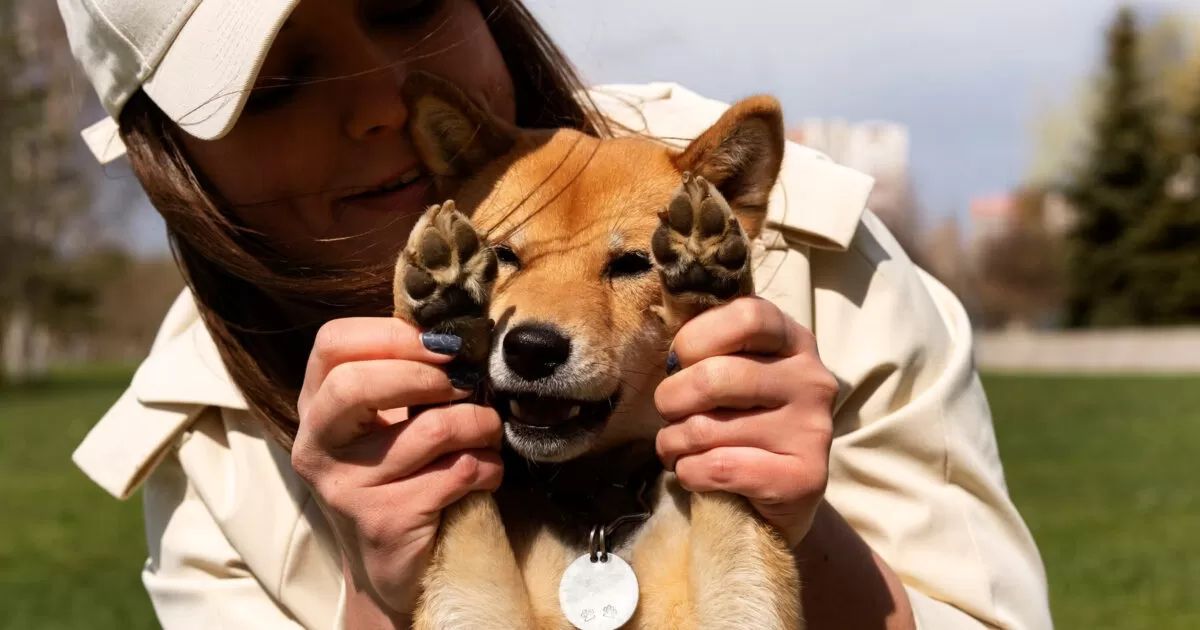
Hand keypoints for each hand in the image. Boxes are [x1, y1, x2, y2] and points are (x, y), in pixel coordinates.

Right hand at [292, 317, 502, 620]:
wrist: (390, 567)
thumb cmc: (399, 476)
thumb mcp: (387, 420)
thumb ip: (404, 374)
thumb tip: (457, 331)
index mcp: (316, 406)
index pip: (333, 345)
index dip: (392, 335)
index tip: (442, 345)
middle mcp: (316, 445)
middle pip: (357, 384)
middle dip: (427, 377)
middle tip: (465, 385)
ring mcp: (344, 488)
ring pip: (430, 430)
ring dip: (479, 425)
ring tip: (487, 432)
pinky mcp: (383, 522)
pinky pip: (456, 474)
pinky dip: (487, 467)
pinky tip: (485, 474)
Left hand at [654, 297, 837, 545]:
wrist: (781, 495)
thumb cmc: (743, 420)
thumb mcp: (735, 371)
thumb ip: (712, 348)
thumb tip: (670, 351)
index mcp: (795, 342)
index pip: (747, 316)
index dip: (697, 336)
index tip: (679, 361)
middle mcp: (813, 381)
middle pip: (717, 375)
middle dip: (671, 397)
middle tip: (668, 411)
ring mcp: (812, 431)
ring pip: (706, 428)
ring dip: (672, 441)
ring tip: (675, 447)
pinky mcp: (803, 479)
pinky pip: (717, 468)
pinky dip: (689, 471)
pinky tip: (693, 471)